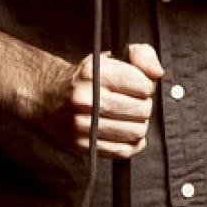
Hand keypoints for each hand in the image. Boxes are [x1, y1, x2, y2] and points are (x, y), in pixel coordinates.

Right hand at [44, 43, 161, 159]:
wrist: (48, 96)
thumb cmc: (88, 77)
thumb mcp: (112, 56)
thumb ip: (141, 55)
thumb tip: (157, 73)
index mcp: (94, 72)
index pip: (143, 85)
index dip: (147, 86)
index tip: (138, 86)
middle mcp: (86, 98)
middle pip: (142, 110)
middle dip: (144, 106)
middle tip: (134, 102)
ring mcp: (83, 124)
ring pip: (136, 132)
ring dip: (139, 125)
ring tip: (129, 116)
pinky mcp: (82, 145)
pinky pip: (123, 151)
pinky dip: (133, 143)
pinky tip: (127, 132)